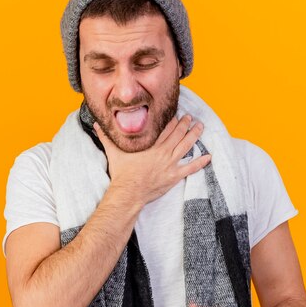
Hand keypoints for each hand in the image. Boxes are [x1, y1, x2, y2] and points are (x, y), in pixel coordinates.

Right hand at [93, 115, 210, 206]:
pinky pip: (190, 168)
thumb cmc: (121, 173)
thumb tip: (97, 126)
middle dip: (186, 124)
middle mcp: (162, 152)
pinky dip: (200, 162)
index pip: (165, 128)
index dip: (173, 120)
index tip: (178, 114)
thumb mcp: (113, 152)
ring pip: (186, 146)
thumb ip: (106, 138)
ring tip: (200, 127)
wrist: (128, 192)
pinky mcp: (174, 176)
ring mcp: (169, 164)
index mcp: (150, 145)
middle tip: (191, 118)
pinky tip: (208, 157)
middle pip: (178, 134)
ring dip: (194, 135)